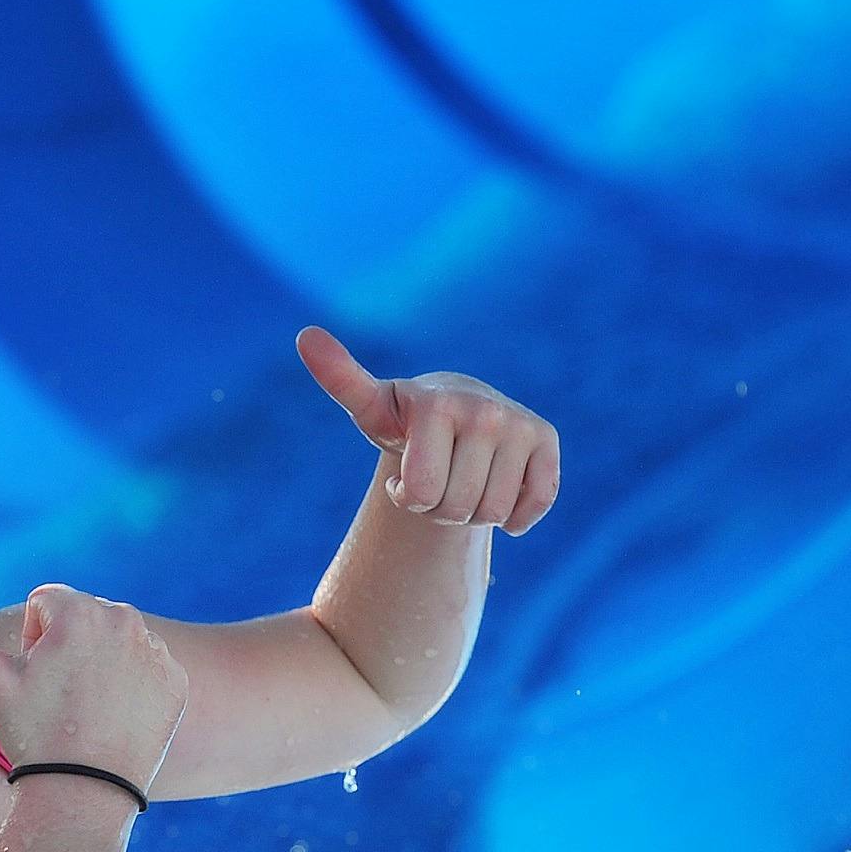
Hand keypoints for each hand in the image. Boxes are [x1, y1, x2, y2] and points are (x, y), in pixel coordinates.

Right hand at [0, 586, 185, 792]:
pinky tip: (116, 716)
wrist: (87, 793)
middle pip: (83, 617)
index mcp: (79, 611)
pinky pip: (148, 664)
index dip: (32, 642)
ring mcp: (157, 650)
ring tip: (88, 709)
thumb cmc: (31, 736)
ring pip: (116, 639)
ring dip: (101, 662)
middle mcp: (125, 619)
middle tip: (61, 699)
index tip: (37, 681)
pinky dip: (133, 683)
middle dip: (68, 647)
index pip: (46, 603)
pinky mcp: (177, 678)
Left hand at [297, 326, 558, 533]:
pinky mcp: (546, 439)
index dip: (407, 497)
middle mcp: (484, 410)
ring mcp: (520, 424)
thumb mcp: (370, 407)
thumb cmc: (404, 419)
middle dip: (439, 507)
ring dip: (472, 511)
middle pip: (457, 509)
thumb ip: (340, 379)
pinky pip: (535, 504)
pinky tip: (498, 491)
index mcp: (436, 405)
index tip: (403, 473)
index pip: (420, 493)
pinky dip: (515, 516)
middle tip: (436, 475)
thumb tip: (305, 335)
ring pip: (493, 512)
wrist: (454, 410)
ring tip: (461, 476)